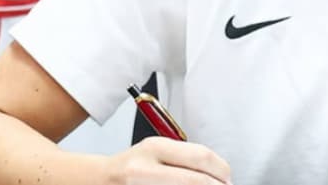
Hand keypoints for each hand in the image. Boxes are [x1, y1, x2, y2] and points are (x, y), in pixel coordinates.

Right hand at [107, 137, 231, 184]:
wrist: (99, 180)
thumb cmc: (133, 167)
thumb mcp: (157, 152)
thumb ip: (185, 158)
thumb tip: (219, 173)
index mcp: (154, 147)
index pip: (200, 156)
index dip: (221, 169)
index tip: (228, 176)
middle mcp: (144, 169)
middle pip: (195, 181)